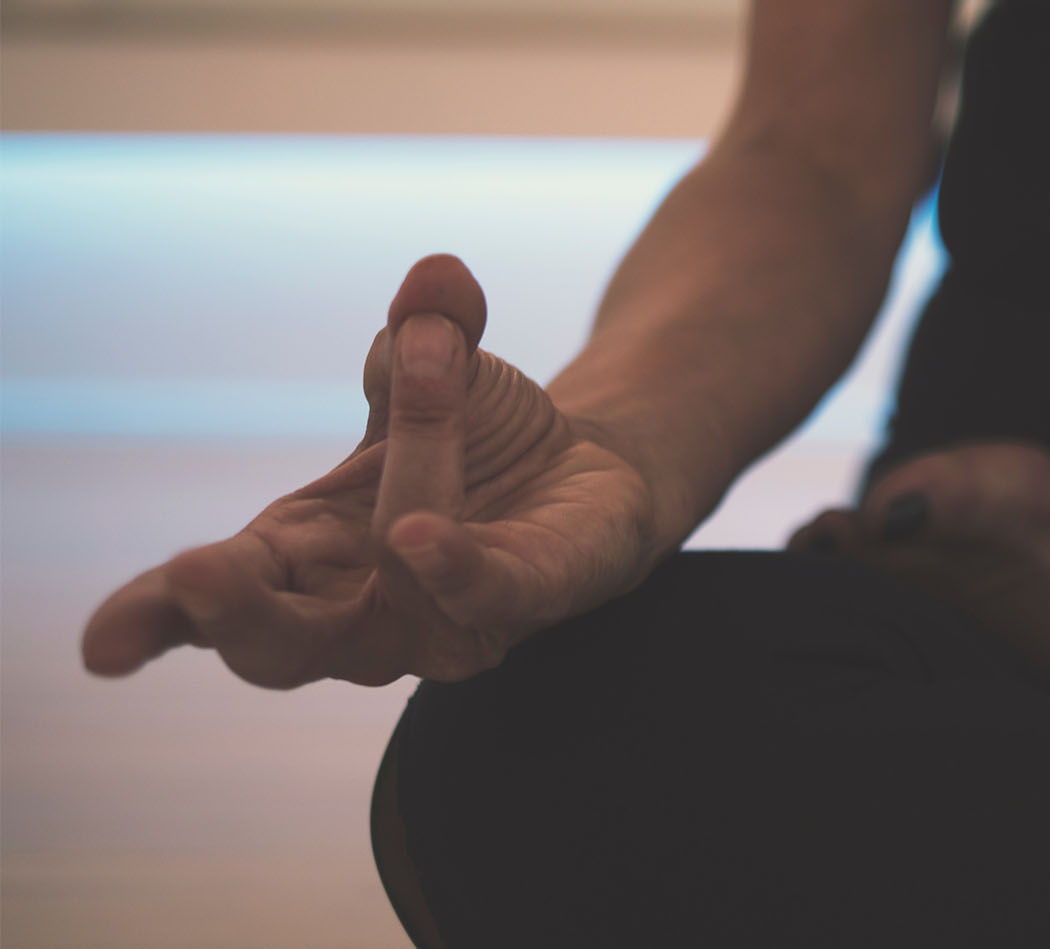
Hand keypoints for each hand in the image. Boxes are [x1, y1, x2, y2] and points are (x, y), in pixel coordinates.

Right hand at [81, 255, 656, 687]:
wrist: (586, 469)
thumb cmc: (473, 437)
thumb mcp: (436, 363)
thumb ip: (428, 326)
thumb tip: (438, 276)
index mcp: (299, 555)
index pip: (207, 603)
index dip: (153, 619)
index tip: (102, 647)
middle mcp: (361, 611)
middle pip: (280, 649)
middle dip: (237, 614)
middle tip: (196, 571)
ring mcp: (444, 621)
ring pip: (398, 593)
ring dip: (406, 479)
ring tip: (425, 375)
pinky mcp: (530, 601)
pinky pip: (488, 597)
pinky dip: (456, 568)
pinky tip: (426, 535)